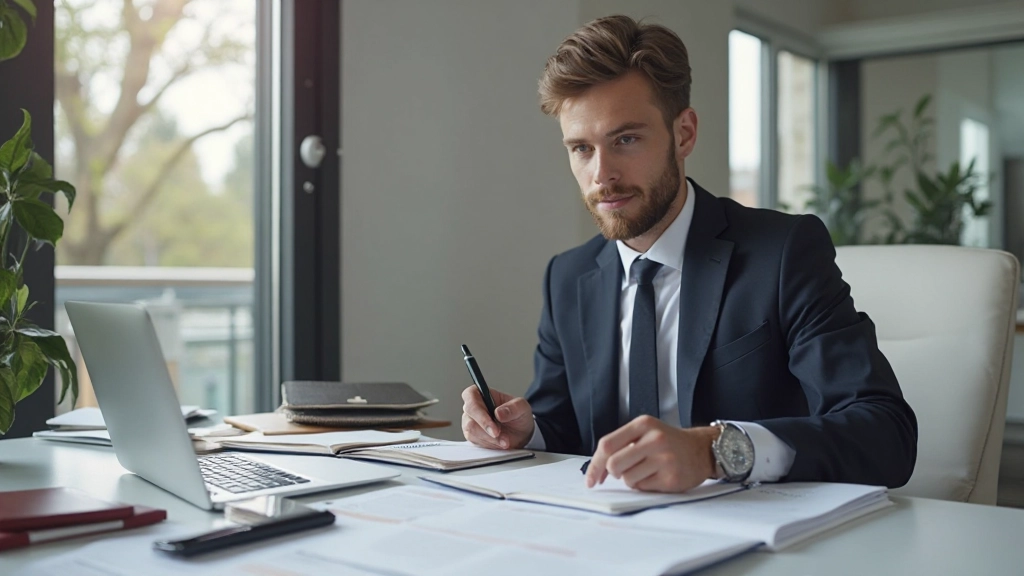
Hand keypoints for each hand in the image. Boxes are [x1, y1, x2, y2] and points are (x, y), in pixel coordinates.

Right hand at [461, 386, 533, 449]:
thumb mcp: (522, 407)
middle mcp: (472, 407)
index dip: (479, 411)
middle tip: (499, 434)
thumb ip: (513, 408)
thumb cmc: (518, 415)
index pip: (470, 397)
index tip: (492, 425)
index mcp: (481, 393)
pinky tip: (500, 443)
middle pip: (469, 418)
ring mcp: (470, 422)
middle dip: (485, 429)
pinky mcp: (473, 436)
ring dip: (490, 439)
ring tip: (505, 440)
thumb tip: (498, 413)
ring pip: (472, 432)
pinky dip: (490, 444)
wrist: (520, 432)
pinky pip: (476, 442)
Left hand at [585, 415, 718, 491]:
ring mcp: (665, 459)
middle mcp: (654, 439)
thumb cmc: (667, 442)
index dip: (595, 464)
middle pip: (614, 464)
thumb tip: (597, 469)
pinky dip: (644, 485)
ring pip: (628, 479)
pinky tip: (656, 476)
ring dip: (631, 479)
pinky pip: (643, 488)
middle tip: (623, 471)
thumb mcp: (645, 432)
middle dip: (614, 473)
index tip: (591, 479)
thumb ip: (621, 444)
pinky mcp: (672, 478)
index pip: (607, 445)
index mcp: (643, 425)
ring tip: (646, 470)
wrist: (701, 449)